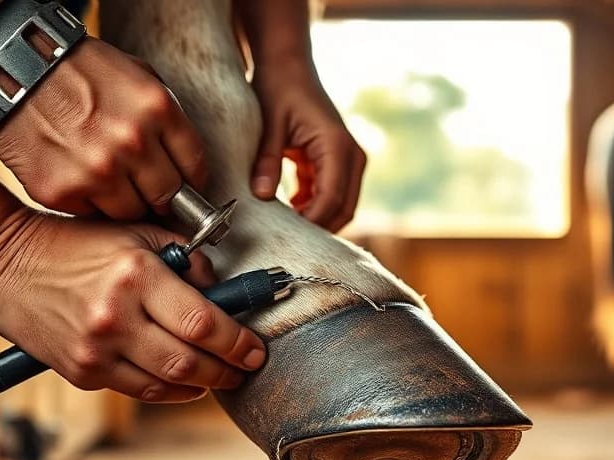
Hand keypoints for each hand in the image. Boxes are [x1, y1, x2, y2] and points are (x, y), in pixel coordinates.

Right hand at [0, 37, 207, 219]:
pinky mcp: (61, 190)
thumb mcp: (138, 76)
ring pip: (130, 212)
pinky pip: (91, 214)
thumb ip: (166, 120)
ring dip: (125, 202)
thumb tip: (185, 163)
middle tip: (148, 189)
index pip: (194, 168)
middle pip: (166, 197)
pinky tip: (79, 177)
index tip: (186, 185)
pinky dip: (89, 202)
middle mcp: (131, 143)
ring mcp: (96, 170)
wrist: (15, 65)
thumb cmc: (80, 69)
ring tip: (110, 180)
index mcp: (157, 111)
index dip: (191, 181)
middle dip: (161, 196)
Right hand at [0, 209, 265, 401]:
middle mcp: (117, 317)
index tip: (256, 348)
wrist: (1, 261)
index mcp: (136, 275)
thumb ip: (183, 258)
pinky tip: (186, 381)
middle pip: (192, 362)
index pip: (204, 322)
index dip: (239, 342)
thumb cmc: (73, 243)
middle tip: (248, 367)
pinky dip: (169, 390)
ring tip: (222, 375)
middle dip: (230, 370)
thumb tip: (222, 288)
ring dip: (204, 384)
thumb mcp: (133, 233)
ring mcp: (96, 350)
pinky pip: (139, 390)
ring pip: (168, 384)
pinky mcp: (81, 372)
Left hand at [250, 62, 366, 231]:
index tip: (285, 234)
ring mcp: (349, 161)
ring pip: (341, 207)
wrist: (289, 67)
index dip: (311, 222)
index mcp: (337, 146)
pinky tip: (289, 209)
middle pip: (343, 209)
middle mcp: (352, 156)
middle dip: (317, 228)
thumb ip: (266, 161)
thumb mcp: (269, 124)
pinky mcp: (339, 164)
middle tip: (284, 238)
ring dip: (316, 219)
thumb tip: (261, 196)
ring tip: (285, 225)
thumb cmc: (278, 89)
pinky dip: (313, 208)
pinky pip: (332, 197)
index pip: (331, 198)